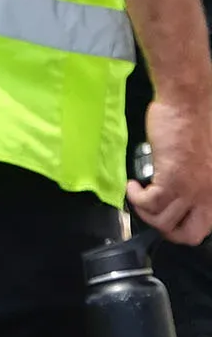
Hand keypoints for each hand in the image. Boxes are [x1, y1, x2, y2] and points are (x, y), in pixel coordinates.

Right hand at [128, 93, 211, 244]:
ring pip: (163, 222)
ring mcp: (192, 189)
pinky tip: (133, 185)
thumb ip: (197, 177)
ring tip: (139, 195)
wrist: (189, 101)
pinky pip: (149, 204)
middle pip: (188, 234)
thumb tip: (182, 189)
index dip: (181, 224)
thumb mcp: (205, 157)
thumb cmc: (197, 120)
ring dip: (145, 212)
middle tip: (152, 213)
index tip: (168, 212)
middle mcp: (208, 195)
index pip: (203, 226)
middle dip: (166, 230)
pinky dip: (135, 198)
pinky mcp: (172, 179)